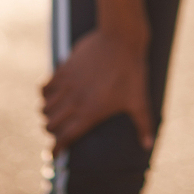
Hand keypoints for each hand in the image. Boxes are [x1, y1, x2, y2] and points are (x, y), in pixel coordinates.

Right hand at [42, 28, 152, 157]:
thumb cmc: (132, 71)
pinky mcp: (64, 69)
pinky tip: (52, 94)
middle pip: (50, 125)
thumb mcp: (139, 100)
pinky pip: (45, 87)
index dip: (56, 149)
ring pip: (45, 107)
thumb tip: (148, 145)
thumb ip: (143, 124)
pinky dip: (45, 94)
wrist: (121, 39)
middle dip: (52, 132)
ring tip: (55, 114)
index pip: (64, 138)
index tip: (54, 154)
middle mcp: (74, 101)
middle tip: (58, 132)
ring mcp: (67, 84)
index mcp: (90, 113)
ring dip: (48, 114)